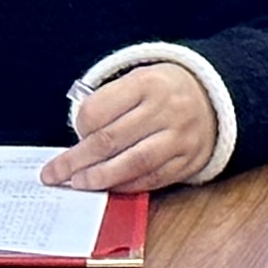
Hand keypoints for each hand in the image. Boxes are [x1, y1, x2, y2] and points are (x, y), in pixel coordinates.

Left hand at [44, 62, 214, 192]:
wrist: (213, 98)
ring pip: (133, 162)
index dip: (79, 126)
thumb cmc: (162, 91)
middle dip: (76, 160)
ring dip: (101, 177)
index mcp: (147, 82)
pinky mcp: (188, 160)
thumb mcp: (139, 80)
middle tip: (54, 174)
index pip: (100, 108)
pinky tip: (109, 188)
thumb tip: (77, 139)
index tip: (73, 135)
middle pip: (110, 139)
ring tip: (79, 184)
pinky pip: (152, 178)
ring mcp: (179, 136)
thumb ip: (111, 102)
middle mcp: (164, 108)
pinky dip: (127, 185)